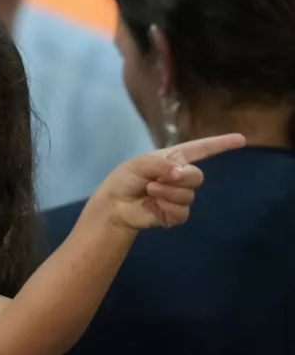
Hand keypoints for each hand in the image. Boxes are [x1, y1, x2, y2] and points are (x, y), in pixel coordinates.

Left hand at [93, 134, 245, 230]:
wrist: (114, 204)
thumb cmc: (125, 179)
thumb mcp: (139, 163)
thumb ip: (161, 164)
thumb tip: (181, 172)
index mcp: (174, 159)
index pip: (201, 149)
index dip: (221, 144)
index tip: (241, 140)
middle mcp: (180, 176)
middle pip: (197, 176)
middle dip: (181, 177)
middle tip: (161, 178)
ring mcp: (180, 196)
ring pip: (188, 194)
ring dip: (167, 192)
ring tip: (150, 191)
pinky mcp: (176, 214)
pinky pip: (182, 211)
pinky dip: (167, 206)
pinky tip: (155, 205)